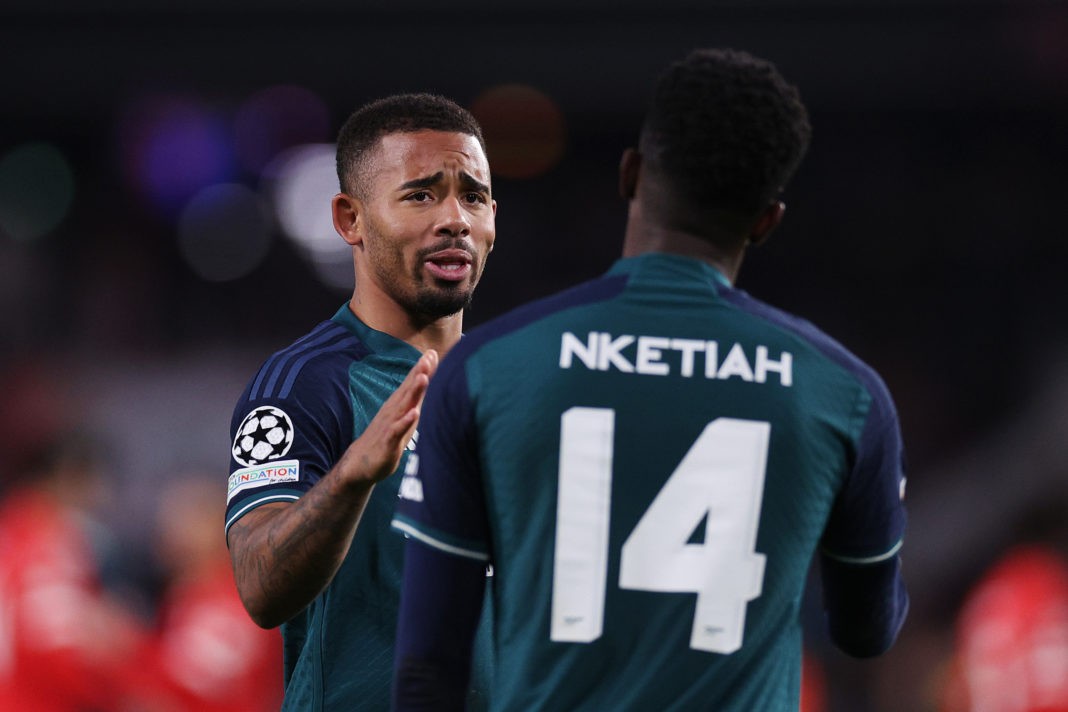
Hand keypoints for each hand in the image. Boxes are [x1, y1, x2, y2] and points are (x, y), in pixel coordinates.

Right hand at [337, 349, 437, 486]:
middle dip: (419, 373)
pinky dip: (405, 422)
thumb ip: (413, 400)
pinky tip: (414, 413)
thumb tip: (426, 382)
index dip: (422, 369)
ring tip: (423, 377)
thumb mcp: (403, 417)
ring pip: (403, 406)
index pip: (410, 384)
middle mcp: (393, 412)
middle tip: (428, 357)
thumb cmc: (385, 438)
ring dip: (413, 392)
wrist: (359, 464)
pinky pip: (397, 431)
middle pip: (407, 390)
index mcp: (398, 406)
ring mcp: (390, 426)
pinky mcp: (387, 443)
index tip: (432, 352)